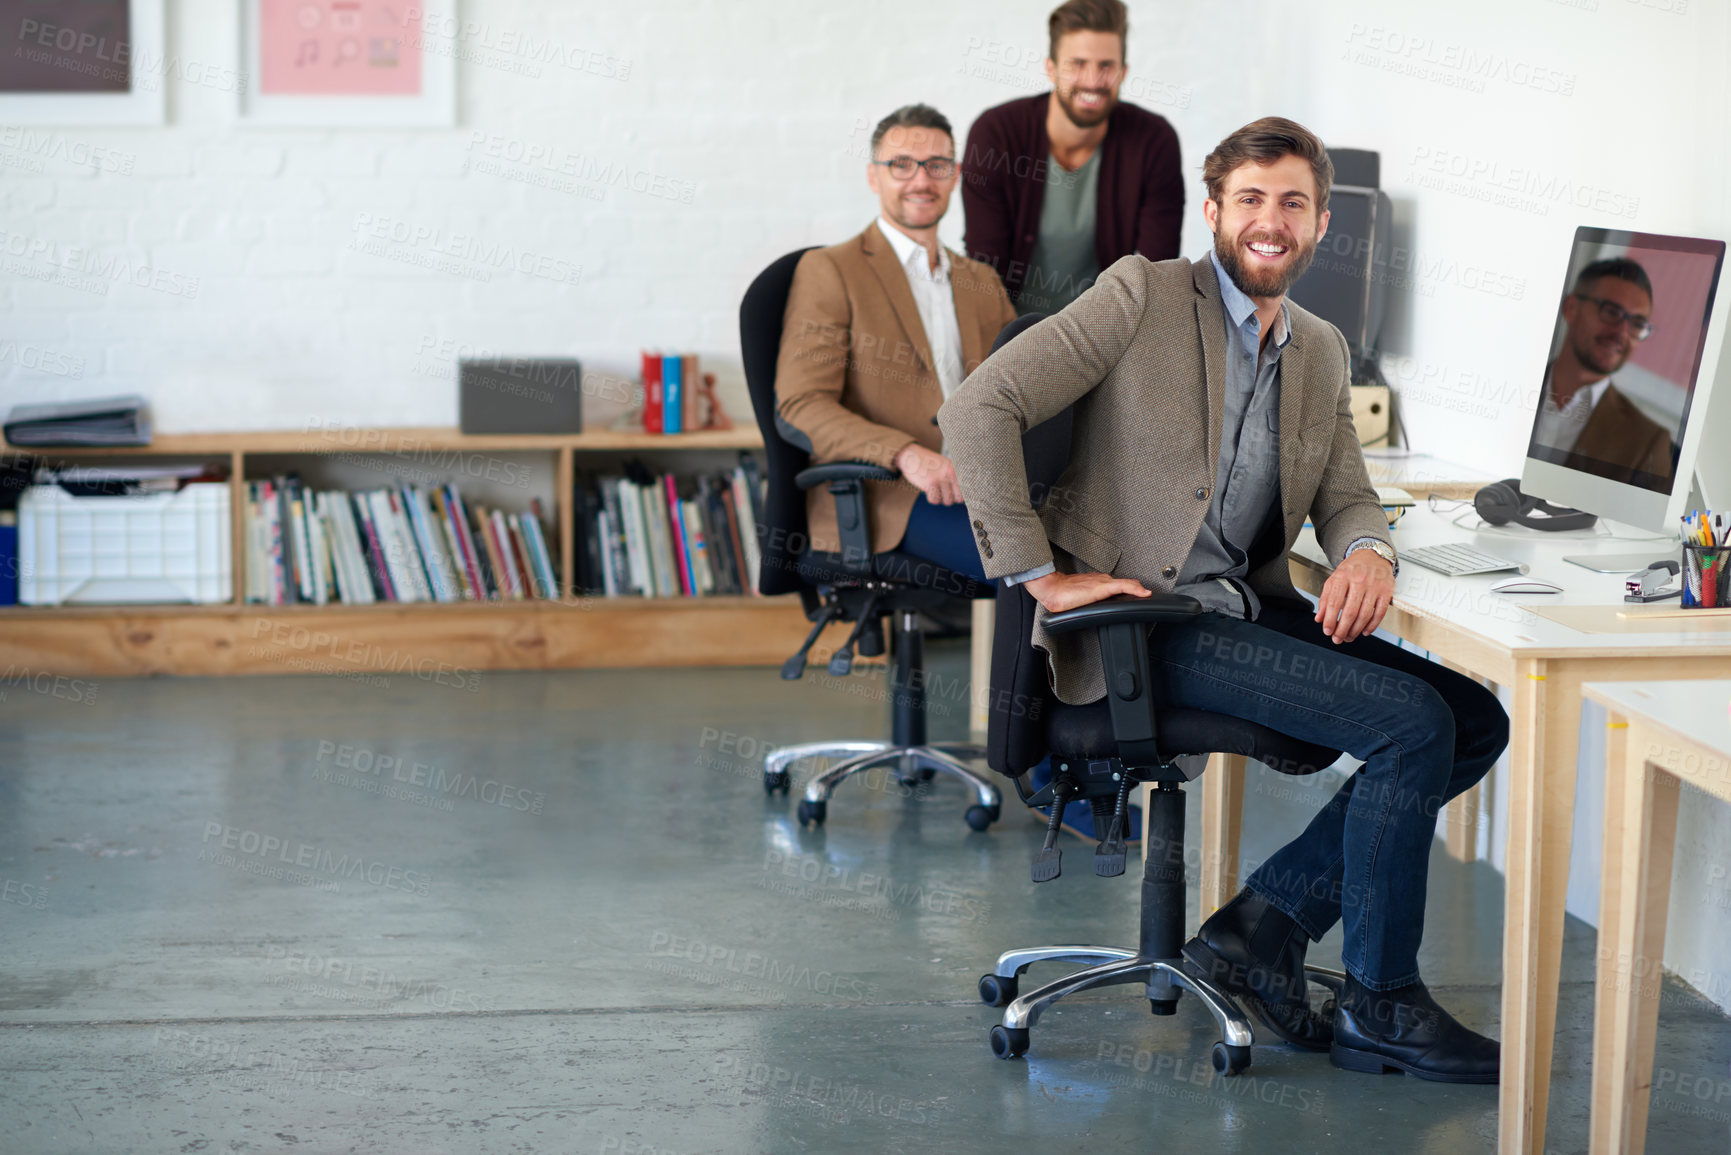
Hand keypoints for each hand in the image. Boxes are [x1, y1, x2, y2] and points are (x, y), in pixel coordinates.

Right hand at [893, 444, 961, 504]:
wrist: (911, 455)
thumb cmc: (928, 462)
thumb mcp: (944, 464)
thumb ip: (954, 476)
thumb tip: (964, 494)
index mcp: (955, 468)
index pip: (967, 489)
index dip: (962, 495)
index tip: (956, 496)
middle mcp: (950, 473)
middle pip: (958, 498)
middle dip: (951, 498)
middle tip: (944, 493)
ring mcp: (940, 478)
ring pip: (947, 501)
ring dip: (941, 499)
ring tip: (936, 490)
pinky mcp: (930, 483)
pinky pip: (935, 500)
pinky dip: (931, 498)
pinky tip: (929, 491)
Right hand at [1024, 570, 1150, 613]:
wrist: (1051, 589)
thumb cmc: (1060, 596)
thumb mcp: (1078, 599)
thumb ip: (1088, 600)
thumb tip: (1091, 609)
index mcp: (1096, 582)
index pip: (1117, 585)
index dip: (1130, 589)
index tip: (1140, 594)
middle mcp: (1102, 579)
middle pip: (1125, 584)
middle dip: (1137, 589)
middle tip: (1147, 595)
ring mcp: (1103, 582)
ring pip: (1127, 584)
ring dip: (1138, 589)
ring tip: (1148, 594)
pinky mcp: (1103, 587)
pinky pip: (1124, 586)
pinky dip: (1136, 589)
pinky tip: (1144, 593)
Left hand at [1314, 548, 1394, 643]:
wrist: (1372, 555)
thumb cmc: (1352, 569)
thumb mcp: (1334, 579)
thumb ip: (1325, 599)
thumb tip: (1320, 618)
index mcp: (1342, 577)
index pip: (1334, 603)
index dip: (1330, 620)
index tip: (1327, 631)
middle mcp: (1359, 581)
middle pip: (1350, 612)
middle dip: (1342, 630)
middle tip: (1338, 638)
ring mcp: (1374, 587)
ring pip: (1364, 615)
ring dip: (1355, 630)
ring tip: (1349, 637)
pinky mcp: (1386, 592)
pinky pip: (1379, 613)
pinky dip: (1372, 626)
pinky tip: (1364, 631)